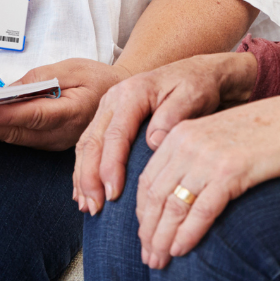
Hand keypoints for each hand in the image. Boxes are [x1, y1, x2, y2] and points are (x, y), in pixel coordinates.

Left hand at [0, 58, 126, 149]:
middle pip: (16, 132)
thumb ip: (41, 78)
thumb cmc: (99, 78)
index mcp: (72, 111)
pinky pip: (20, 139)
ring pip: (15, 139)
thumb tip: (8, 90)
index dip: (6, 115)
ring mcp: (55, 142)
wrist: (121, 98)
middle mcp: (61, 133)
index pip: (33, 115)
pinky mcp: (49, 144)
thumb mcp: (73, 67)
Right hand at [73, 52, 255, 213]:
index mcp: (132, 93)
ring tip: (87, 206)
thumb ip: (172, 116)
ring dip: (83, 177)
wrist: (195, 72)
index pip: (115, 134)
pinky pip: (89, 144)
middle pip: (94, 141)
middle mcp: (113, 99)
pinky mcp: (108, 117)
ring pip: (87, 144)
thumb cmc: (195, 85)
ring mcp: (108, 107)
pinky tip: (84, 191)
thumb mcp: (192, 96)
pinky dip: (84, 169)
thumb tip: (153, 142)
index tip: (112, 194)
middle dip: (90, 178)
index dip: (111, 166)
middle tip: (95, 208)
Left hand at [133, 85, 279, 267]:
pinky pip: (201, 210)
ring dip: (163, 238)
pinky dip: (188, 234)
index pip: (147, 179)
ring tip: (159, 261)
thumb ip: (192, 159)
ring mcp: (207, 157)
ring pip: (174, 205)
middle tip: (148, 257)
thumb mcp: (215, 138)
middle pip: (155, 195)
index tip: (143, 236)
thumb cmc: (258, 135)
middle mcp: (187, 143)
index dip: (141, 212)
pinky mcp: (230, 171)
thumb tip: (175, 196)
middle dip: (148, 231)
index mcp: (179, 134)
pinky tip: (181, 250)